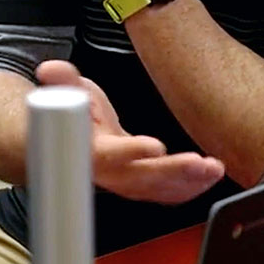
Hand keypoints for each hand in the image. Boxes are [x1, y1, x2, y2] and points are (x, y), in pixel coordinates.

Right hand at [38, 61, 225, 204]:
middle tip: (197, 163)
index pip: (110, 155)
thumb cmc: (75, 116)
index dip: (132, 152)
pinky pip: (168, 193)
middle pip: (142, 178)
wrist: (72, 141)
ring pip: (159, 189)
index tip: (156, 147)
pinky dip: (191, 187)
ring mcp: (128, 182)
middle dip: (173, 172)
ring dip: (189, 181)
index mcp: (92, 151)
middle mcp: (111, 172)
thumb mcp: (68, 91)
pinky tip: (210, 176)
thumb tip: (51, 70)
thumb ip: (62, 80)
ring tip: (213, 169)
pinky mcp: (143, 185)